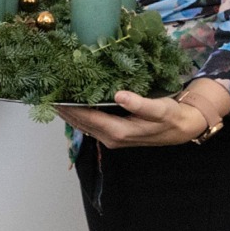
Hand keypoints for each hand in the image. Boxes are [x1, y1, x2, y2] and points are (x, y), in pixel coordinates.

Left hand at [56, 84, 227, 148]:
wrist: (184, 128)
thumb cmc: (172, 117)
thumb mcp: (160, 109)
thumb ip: (140, 104)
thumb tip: (119, 95)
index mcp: (118, 132)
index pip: (86, 118)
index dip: (68, 107)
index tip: (52, 94)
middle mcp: (110, 137)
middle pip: (79, 122)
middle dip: (62, 109)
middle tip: (45, 92)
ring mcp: (111, 137)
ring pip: (82, 124)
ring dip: (67, 112)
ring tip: (52, 96)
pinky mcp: (113, 133)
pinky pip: (90, 123)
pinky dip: (78, 114)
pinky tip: (71, 102)